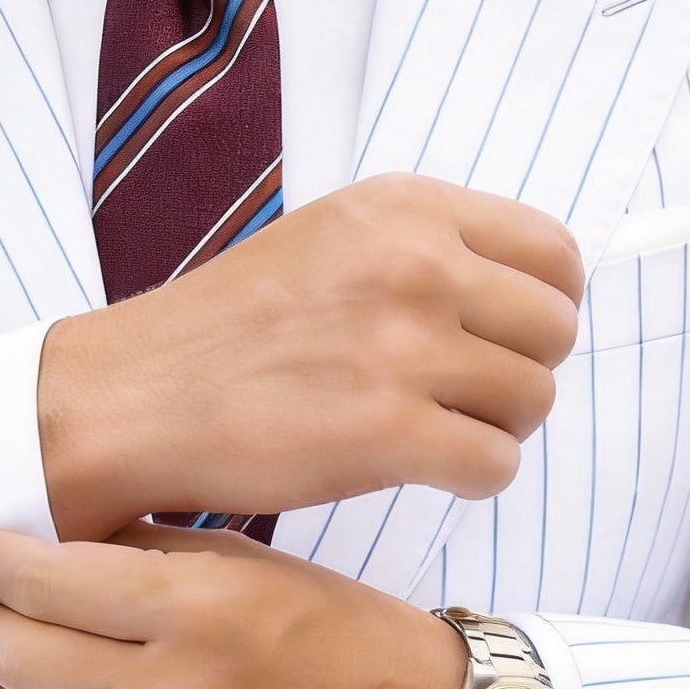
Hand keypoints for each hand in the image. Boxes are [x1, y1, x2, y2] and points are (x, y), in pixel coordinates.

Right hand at [38, 173, 582, 541]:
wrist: (134, 400)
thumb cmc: (227, 332)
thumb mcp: (329, 239)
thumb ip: (422, 248)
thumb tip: (523, 294)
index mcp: (405, 209)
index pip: (555, 255)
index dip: (544, 308)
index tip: (503, 341)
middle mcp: (415, 265)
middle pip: (555, 331)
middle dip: (523, 373)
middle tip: (463, 399)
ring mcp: (404, 349)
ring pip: (534, 402)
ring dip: (496, 431)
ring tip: (433, 435)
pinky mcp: (388, 432)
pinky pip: (496, 465)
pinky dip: (472, 480)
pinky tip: (421, 471)